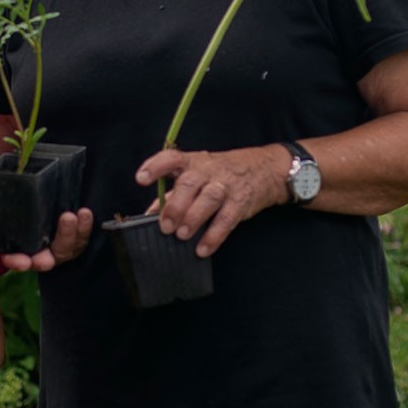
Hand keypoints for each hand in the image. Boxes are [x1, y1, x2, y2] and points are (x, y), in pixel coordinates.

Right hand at [0, 206, 94, 274]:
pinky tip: (84, 213)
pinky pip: (81, 239)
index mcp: (16, 250)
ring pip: (65, 250)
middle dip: (48, 256)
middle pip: (44, 260)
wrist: (38, 201)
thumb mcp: (0, 209)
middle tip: (47, 252)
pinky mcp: (74, 240)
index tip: (23, 262)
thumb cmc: (14, 210)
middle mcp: (38, 254)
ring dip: (70, 235)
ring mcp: (57, 249)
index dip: (16, 262)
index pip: (13, 260)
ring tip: (72, 216)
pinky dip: (84, 228)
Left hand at [133, 144, 286, 257]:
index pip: (172, 158)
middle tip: (165, 226)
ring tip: (182, 236)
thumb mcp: (197, 175)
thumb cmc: (222, 174)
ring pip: (209, 198)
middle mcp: (208, 170)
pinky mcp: (241, 202)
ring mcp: (226, 185)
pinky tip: (203, 249)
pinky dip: (214, 235)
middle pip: (190, 183)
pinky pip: (227, 219)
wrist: (265, 169)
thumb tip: (148, 214)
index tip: (141, 179)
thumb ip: (172, 193)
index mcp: (193, 162)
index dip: (155, 167)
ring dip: (194, 218)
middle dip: (176, 205)